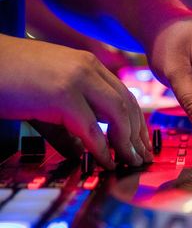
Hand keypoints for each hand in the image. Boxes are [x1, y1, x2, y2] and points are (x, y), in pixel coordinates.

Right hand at [0, 34, 151, 168]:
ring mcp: (77, 79)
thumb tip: (83, 153)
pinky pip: (91, 128)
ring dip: (127, 143)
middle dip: (138, 135)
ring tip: (131, 163)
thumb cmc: (12, 79)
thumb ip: (69, 126)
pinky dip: (103, 149)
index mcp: (90, 65)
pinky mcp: (62, 95)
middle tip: (142, 157)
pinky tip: (107, 163)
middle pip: (127, 105)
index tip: (141, 143)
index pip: (125, 95)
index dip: (137, 122)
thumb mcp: (49, 99)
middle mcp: (89, 68)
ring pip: (117, 115)